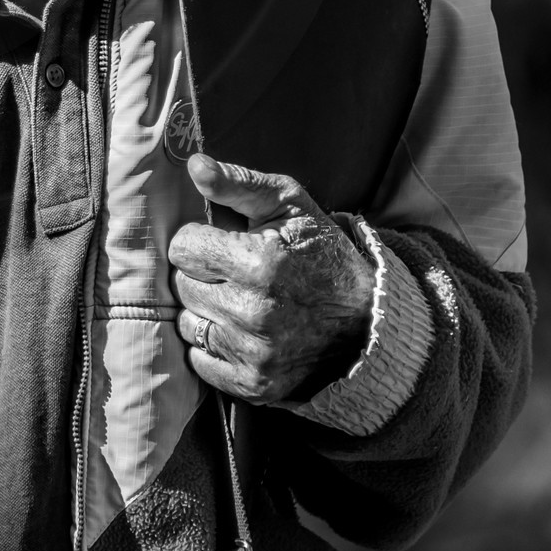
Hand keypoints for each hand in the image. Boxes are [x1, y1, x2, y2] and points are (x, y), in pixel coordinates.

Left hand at [168, 154, 374, 404]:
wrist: (367, 321)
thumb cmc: (321, 252)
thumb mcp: (289, 203)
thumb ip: (238, 183)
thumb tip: (194, 165)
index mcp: (259, 262)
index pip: (183, 247)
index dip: (200, 239)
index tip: (223, 241)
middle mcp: (253, 311)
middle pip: (182, 284)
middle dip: (202, 273)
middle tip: (233, 271)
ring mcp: (254, 353)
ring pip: (187, 322)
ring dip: (204, 310)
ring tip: (238, 299)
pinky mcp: (254, 385)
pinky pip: (199, 361)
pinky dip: (212, 346)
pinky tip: (240, 330)